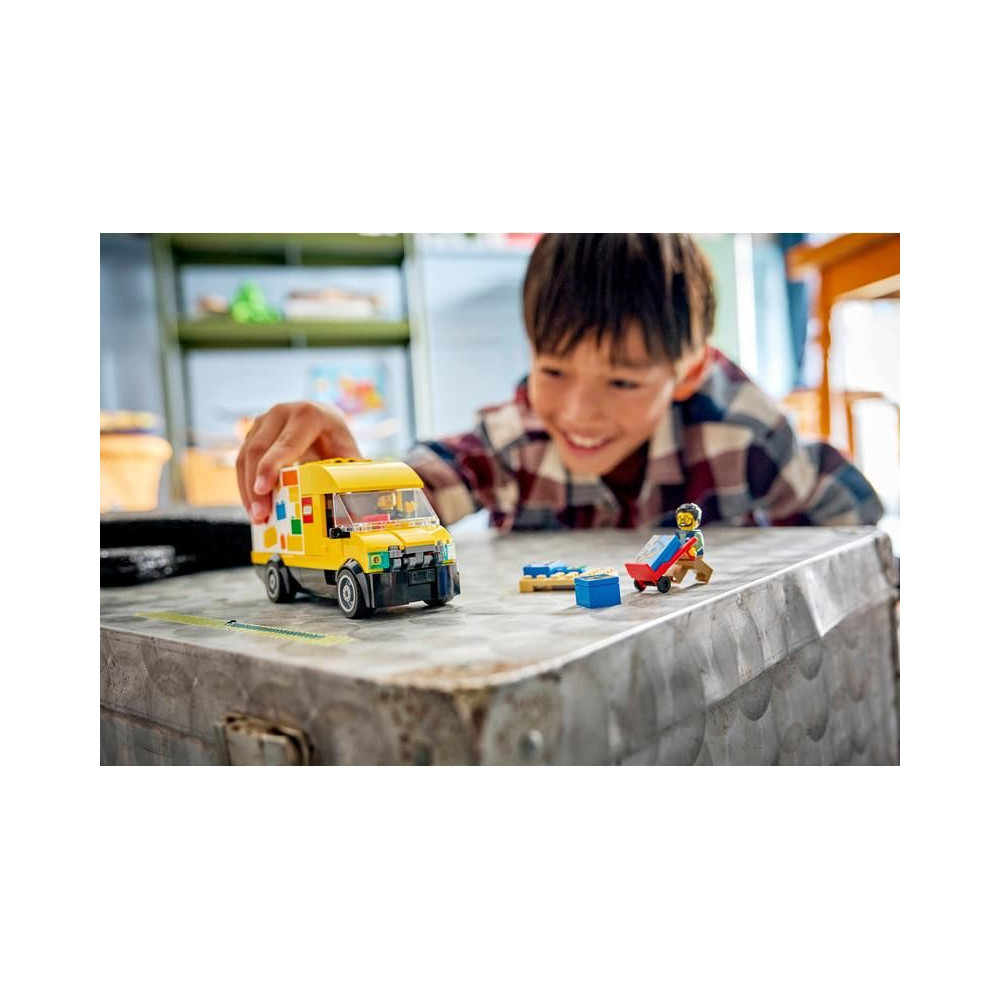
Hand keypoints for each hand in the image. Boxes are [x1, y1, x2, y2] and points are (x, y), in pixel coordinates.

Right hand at [237, 402, 360, 522]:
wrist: (323, 420)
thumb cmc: (336, 440)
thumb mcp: (347, 453)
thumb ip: (350, 474)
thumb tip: (356, 505)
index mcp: (308, 415)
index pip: (285, 443)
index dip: (271, 466)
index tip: (263, 489)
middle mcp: (281, 413)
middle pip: (259, 450)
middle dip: (256, 486)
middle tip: (260, 515)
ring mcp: (264, 421)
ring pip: (245, 456)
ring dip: (247, 489)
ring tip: (257, 516)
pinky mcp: (252, 432)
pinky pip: (242, 460)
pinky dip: (245, 484)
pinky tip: (254, 505)